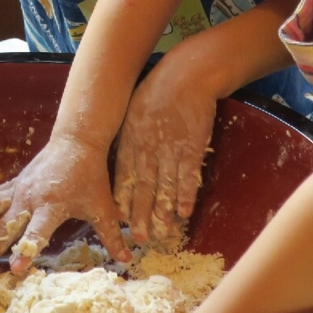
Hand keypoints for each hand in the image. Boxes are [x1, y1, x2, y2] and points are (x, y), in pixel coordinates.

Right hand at [0, 135, 129, 274]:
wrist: (76, 141)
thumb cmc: (91, 176)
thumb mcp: (103, 206)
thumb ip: (113, 235)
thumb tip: (129, 259)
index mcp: (52, 204)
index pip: (37, 232)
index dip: (26, 249)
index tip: (15, 269)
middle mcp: (31, 197)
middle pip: (6, 227)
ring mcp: (19, 189)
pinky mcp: (15, 183)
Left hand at [113, 55, 216, 242]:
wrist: (186, 74)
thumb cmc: (156, 92)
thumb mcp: (132, 114)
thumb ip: (127, 139)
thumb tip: (124, 164)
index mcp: (129, 141)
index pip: (123, 177)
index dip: (122, 200)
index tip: (120, 221)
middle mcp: (147, 148)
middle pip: (143, 187)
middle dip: (141, 215)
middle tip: (140, 238)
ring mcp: (169, 149)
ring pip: (165, 186)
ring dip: (163, 211)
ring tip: (162, 233)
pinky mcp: (192, 146)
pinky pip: (188, 175)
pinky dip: (186, 194)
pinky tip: (183, 212)